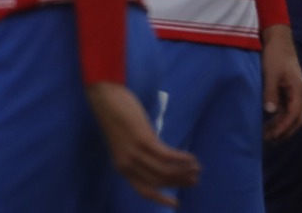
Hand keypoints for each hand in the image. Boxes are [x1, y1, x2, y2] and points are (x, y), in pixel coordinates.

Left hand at [87, 81, 200, 206]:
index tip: (177, 205)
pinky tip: (192, 157)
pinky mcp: (144, 140)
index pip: (143, 190)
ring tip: (197, 168)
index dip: (161, 199)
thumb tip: (161, 164)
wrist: (105, 98)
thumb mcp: (124, 143)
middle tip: (194, 180)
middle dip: (179, 182)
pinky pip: (168, 156)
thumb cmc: (115, 117)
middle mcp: (128, 164)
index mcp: (122, 167)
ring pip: (165, 171)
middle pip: (159, 181)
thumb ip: (139, 156)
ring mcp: (136, 153)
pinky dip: (182, 158)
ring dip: (184, 171)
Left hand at [261, 24, 301, 141]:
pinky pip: (286, 107)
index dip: (283, 128)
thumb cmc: (275, 56)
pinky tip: (269, 119)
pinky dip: (279, 116)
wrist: (278, 40)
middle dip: (284, 131)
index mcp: (298, 91)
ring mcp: (294, 92)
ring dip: (282, 125)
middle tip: (269, 139)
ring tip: (268, 134)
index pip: (293, 116)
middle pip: (295, 119)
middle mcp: (298, 94)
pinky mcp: (287, 88)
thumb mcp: (271, 74)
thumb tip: (269, 112)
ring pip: (291, 114)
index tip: (271, 136)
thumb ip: (270, 92)